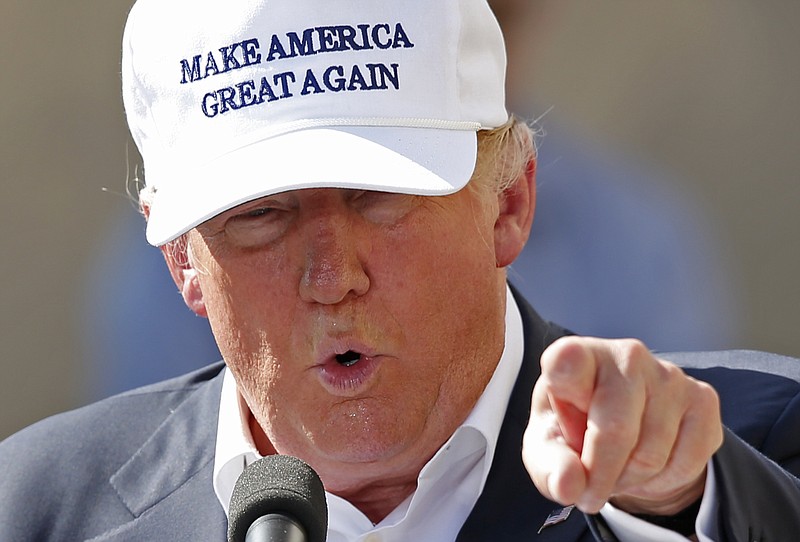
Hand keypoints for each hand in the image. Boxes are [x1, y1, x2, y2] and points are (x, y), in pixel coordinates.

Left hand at [523, 336, 722, 515]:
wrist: (621, 427)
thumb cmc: (575, 431)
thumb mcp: (549, 450)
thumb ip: (551, 467)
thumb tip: (569, 486)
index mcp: (577, 358)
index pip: (569, 358)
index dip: (565, 373)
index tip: (563, 386)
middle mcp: (626, 356)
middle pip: (615, 430)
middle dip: (600, 476)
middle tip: (589, 494)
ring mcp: (669, 374)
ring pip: (651, 455)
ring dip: (630, 480)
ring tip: (617, 471)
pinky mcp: (703, 398)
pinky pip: (687, 463)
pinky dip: (663, 482)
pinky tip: (647, 468)